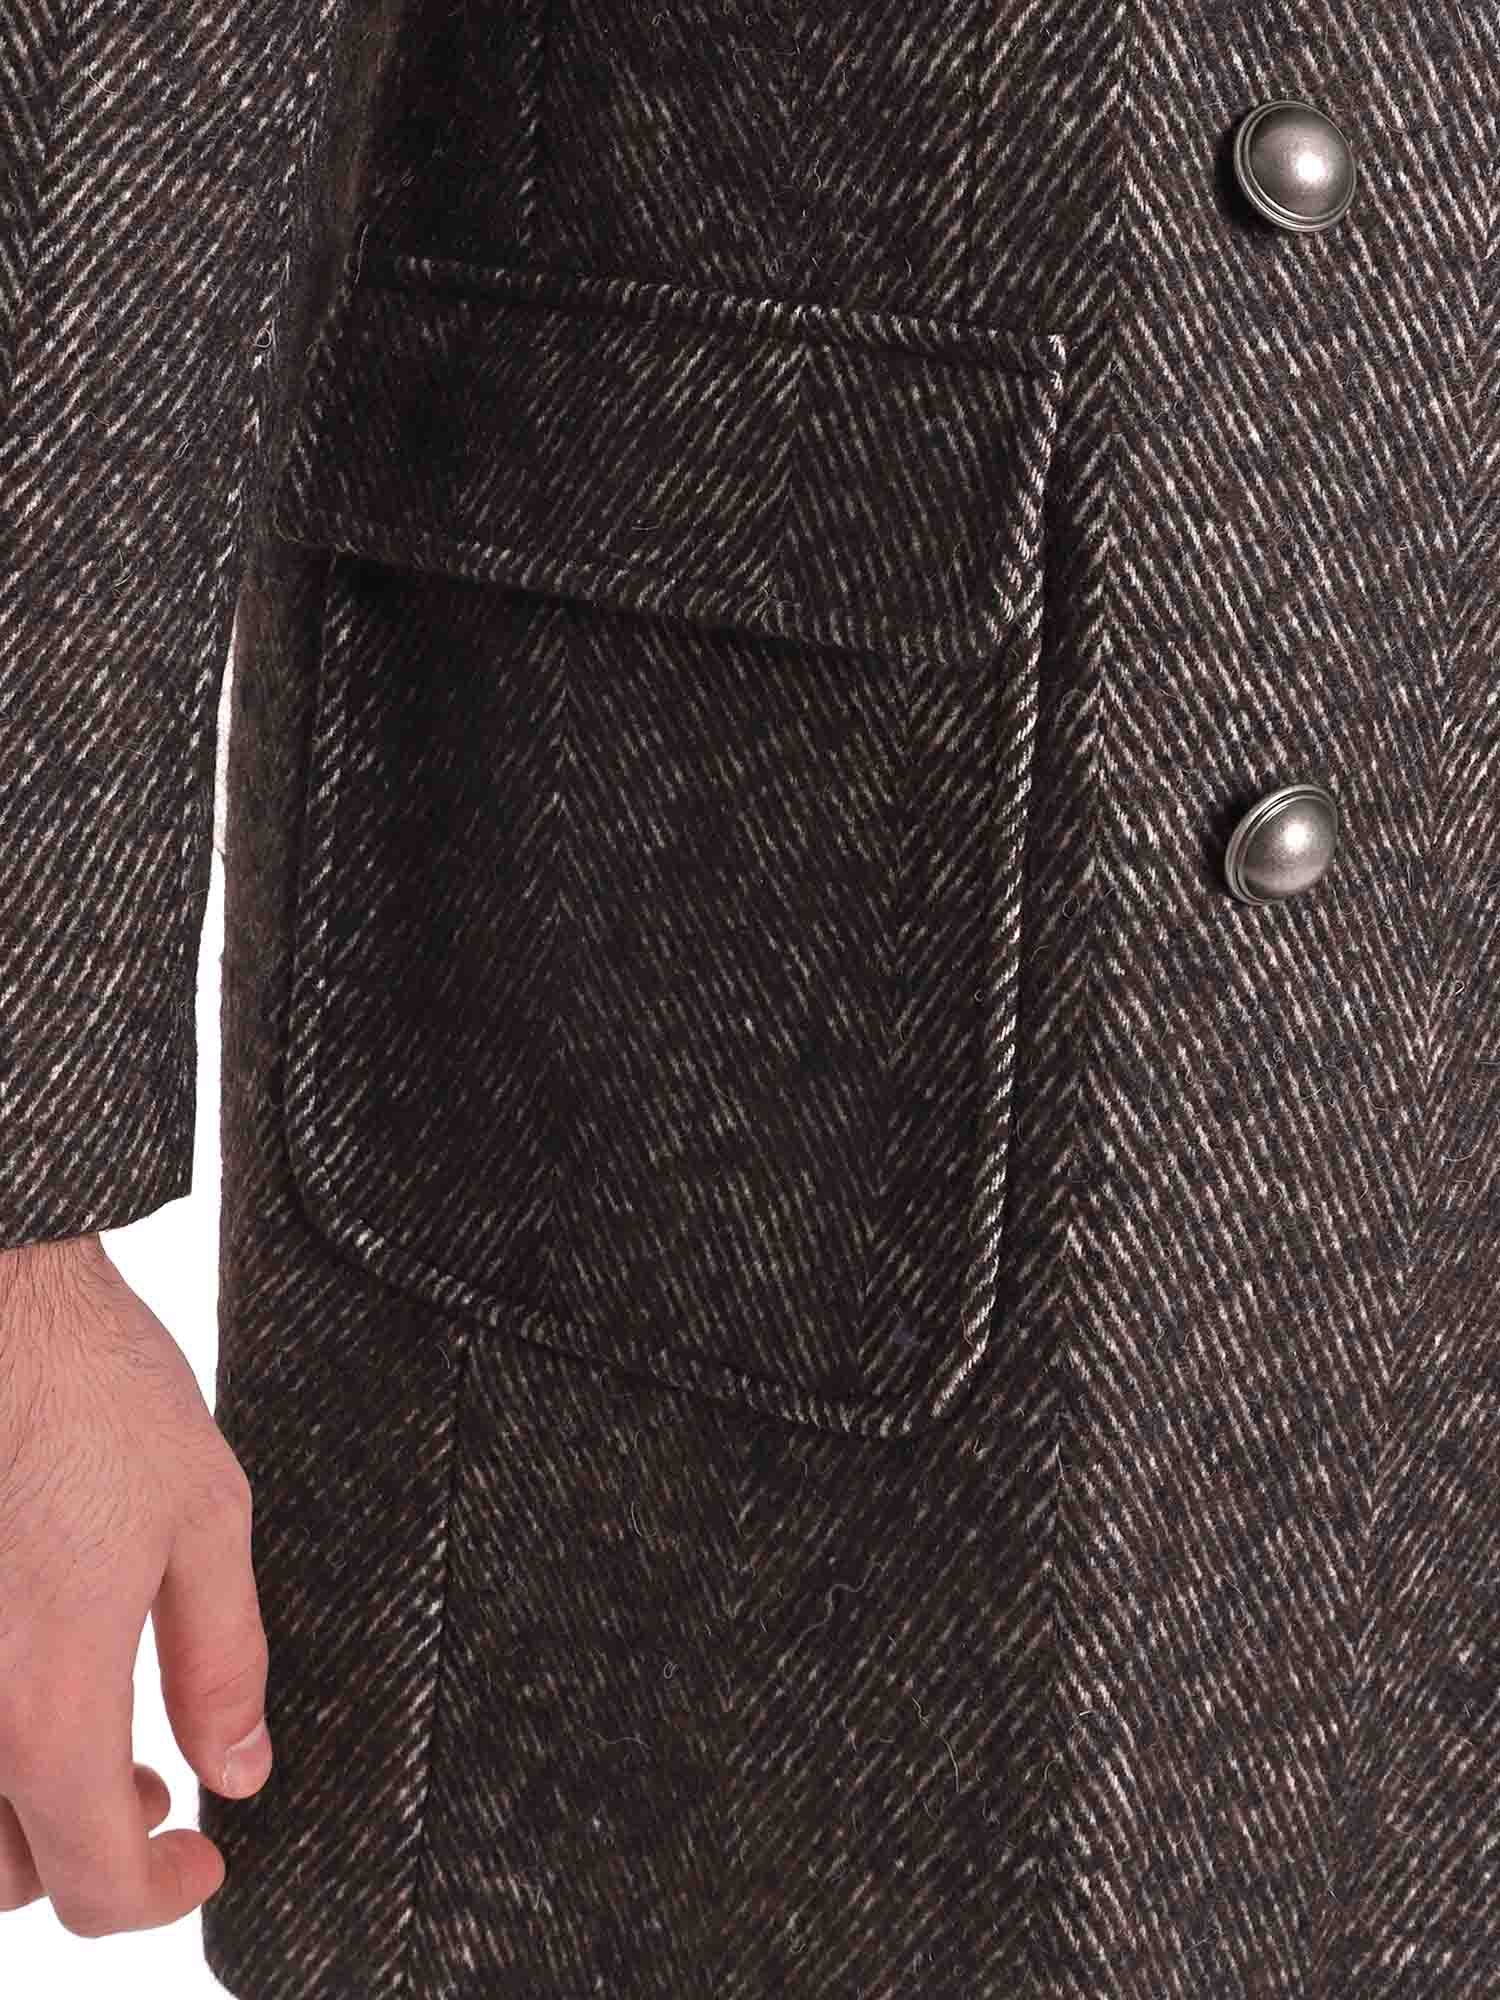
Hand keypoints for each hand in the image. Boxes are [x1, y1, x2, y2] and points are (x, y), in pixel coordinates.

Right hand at [0, 1231, 271, 1933]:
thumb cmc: (93, 1393)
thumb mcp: (205, 1520)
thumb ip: (223, 1662)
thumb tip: (237, 1770)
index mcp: (44, 1701)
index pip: (93, 1885)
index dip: (159, 1897)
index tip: (202, 1861)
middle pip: (6, 1875)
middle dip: (89, 1858)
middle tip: (153, 1796)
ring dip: (19, 1818)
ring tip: (86, 1749)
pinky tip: (28, 1688)